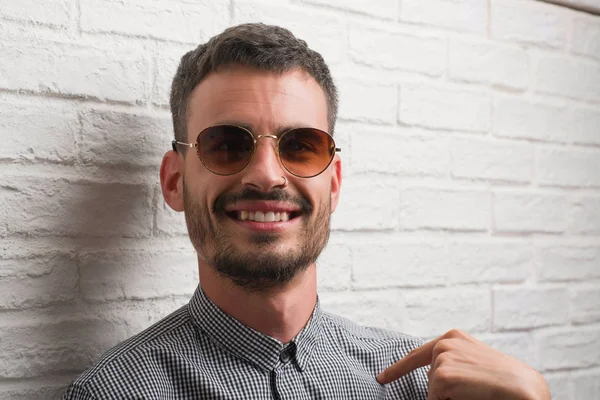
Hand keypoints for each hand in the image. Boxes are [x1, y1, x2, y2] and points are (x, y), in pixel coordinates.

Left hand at [376, 329, 549, 399]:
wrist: (524, 388)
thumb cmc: (504, 380)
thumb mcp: (474, 362)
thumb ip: (452, 363)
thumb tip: (430, 378)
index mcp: (452, 338)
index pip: (418, 354)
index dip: (398, 369)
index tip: (382, 378)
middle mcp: (444, 344)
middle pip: (428, 379)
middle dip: (444, 391)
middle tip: (474, 390)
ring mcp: (443, 358)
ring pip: (432, 391)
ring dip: (449, 398)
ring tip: (475, 392)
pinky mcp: (443, 374)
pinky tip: (470, 396)